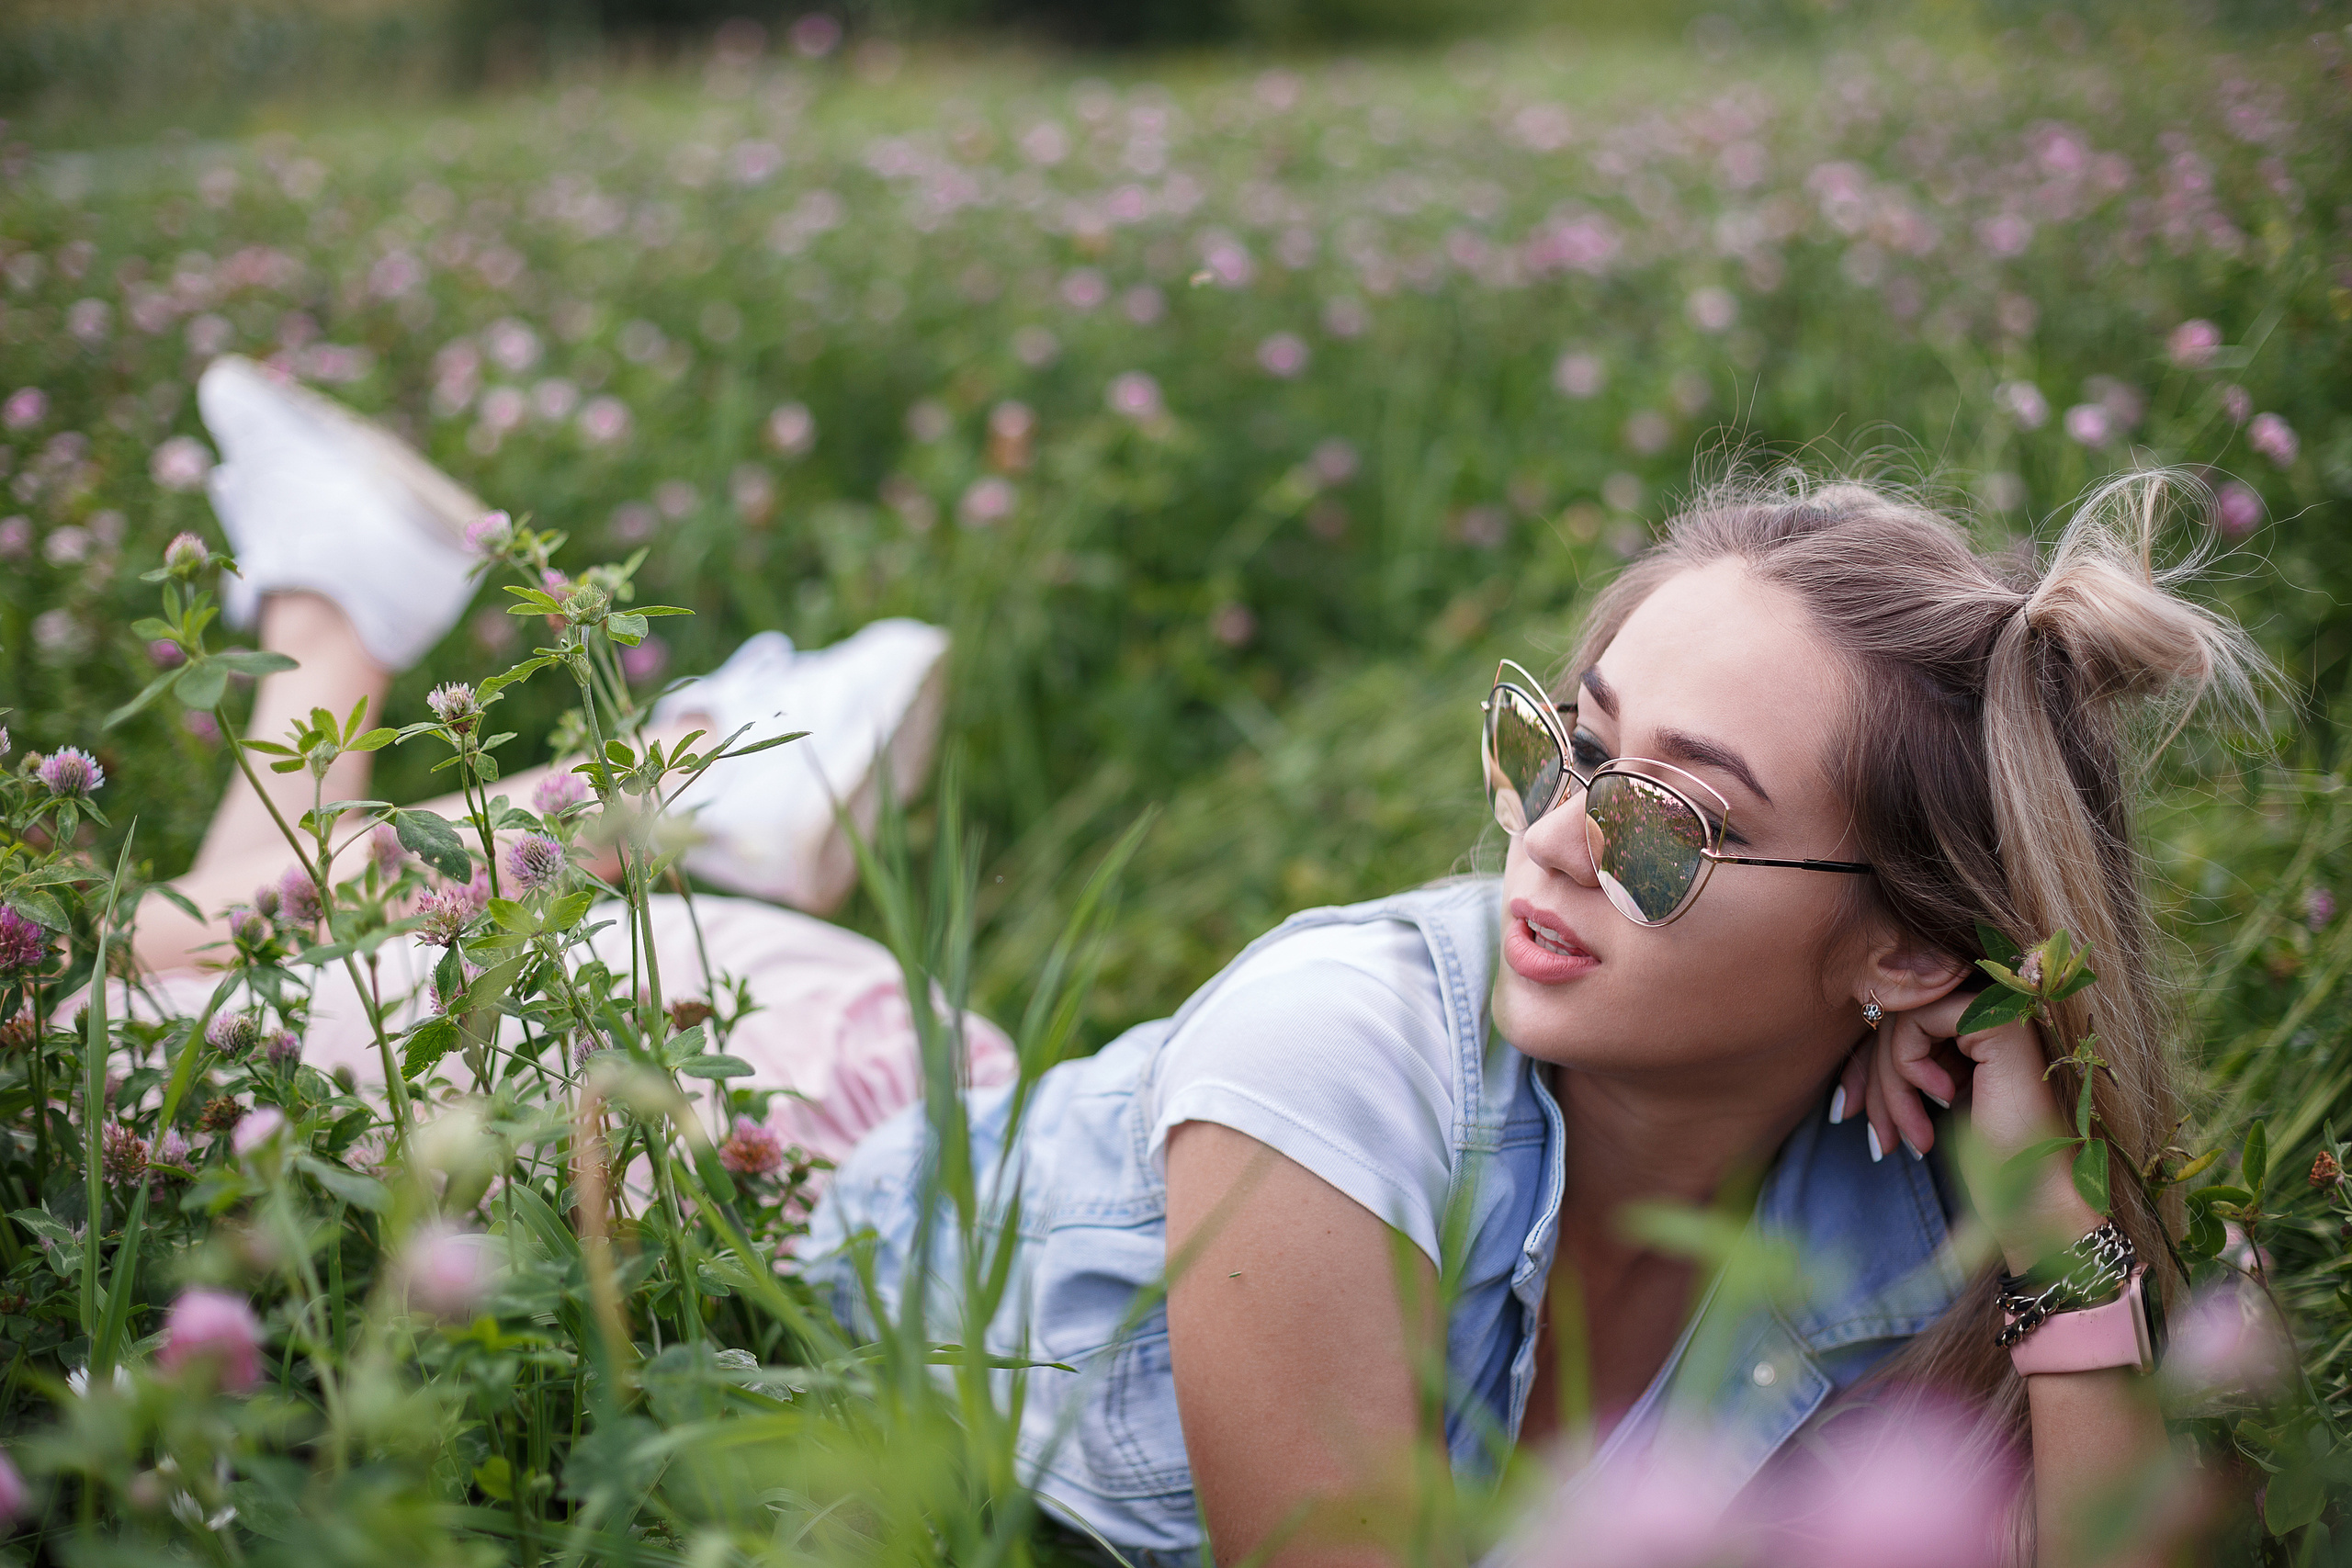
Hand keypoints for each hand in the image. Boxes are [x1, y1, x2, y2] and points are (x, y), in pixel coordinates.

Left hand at [1837, 991, 2101, 1270]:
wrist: (2035, 1198)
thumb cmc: (1990, 1163)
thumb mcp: (1923, 1110)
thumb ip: (1894, 1078)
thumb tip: (1842, 1091)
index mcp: (1976, 1033)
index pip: (1896, 1028)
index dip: (1863, 1070)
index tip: (1848, 1112)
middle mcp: (1989, 1014)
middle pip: (1894, 1023)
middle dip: (1876, 1086)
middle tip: (1882, 1141)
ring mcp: (1997, 1012)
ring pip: (1900, 1022)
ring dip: (1892, 1087)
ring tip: (1913, 1137)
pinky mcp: (1997, 1020)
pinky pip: (1916, 1021)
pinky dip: (1909, 1064)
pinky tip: (1942, 1098)